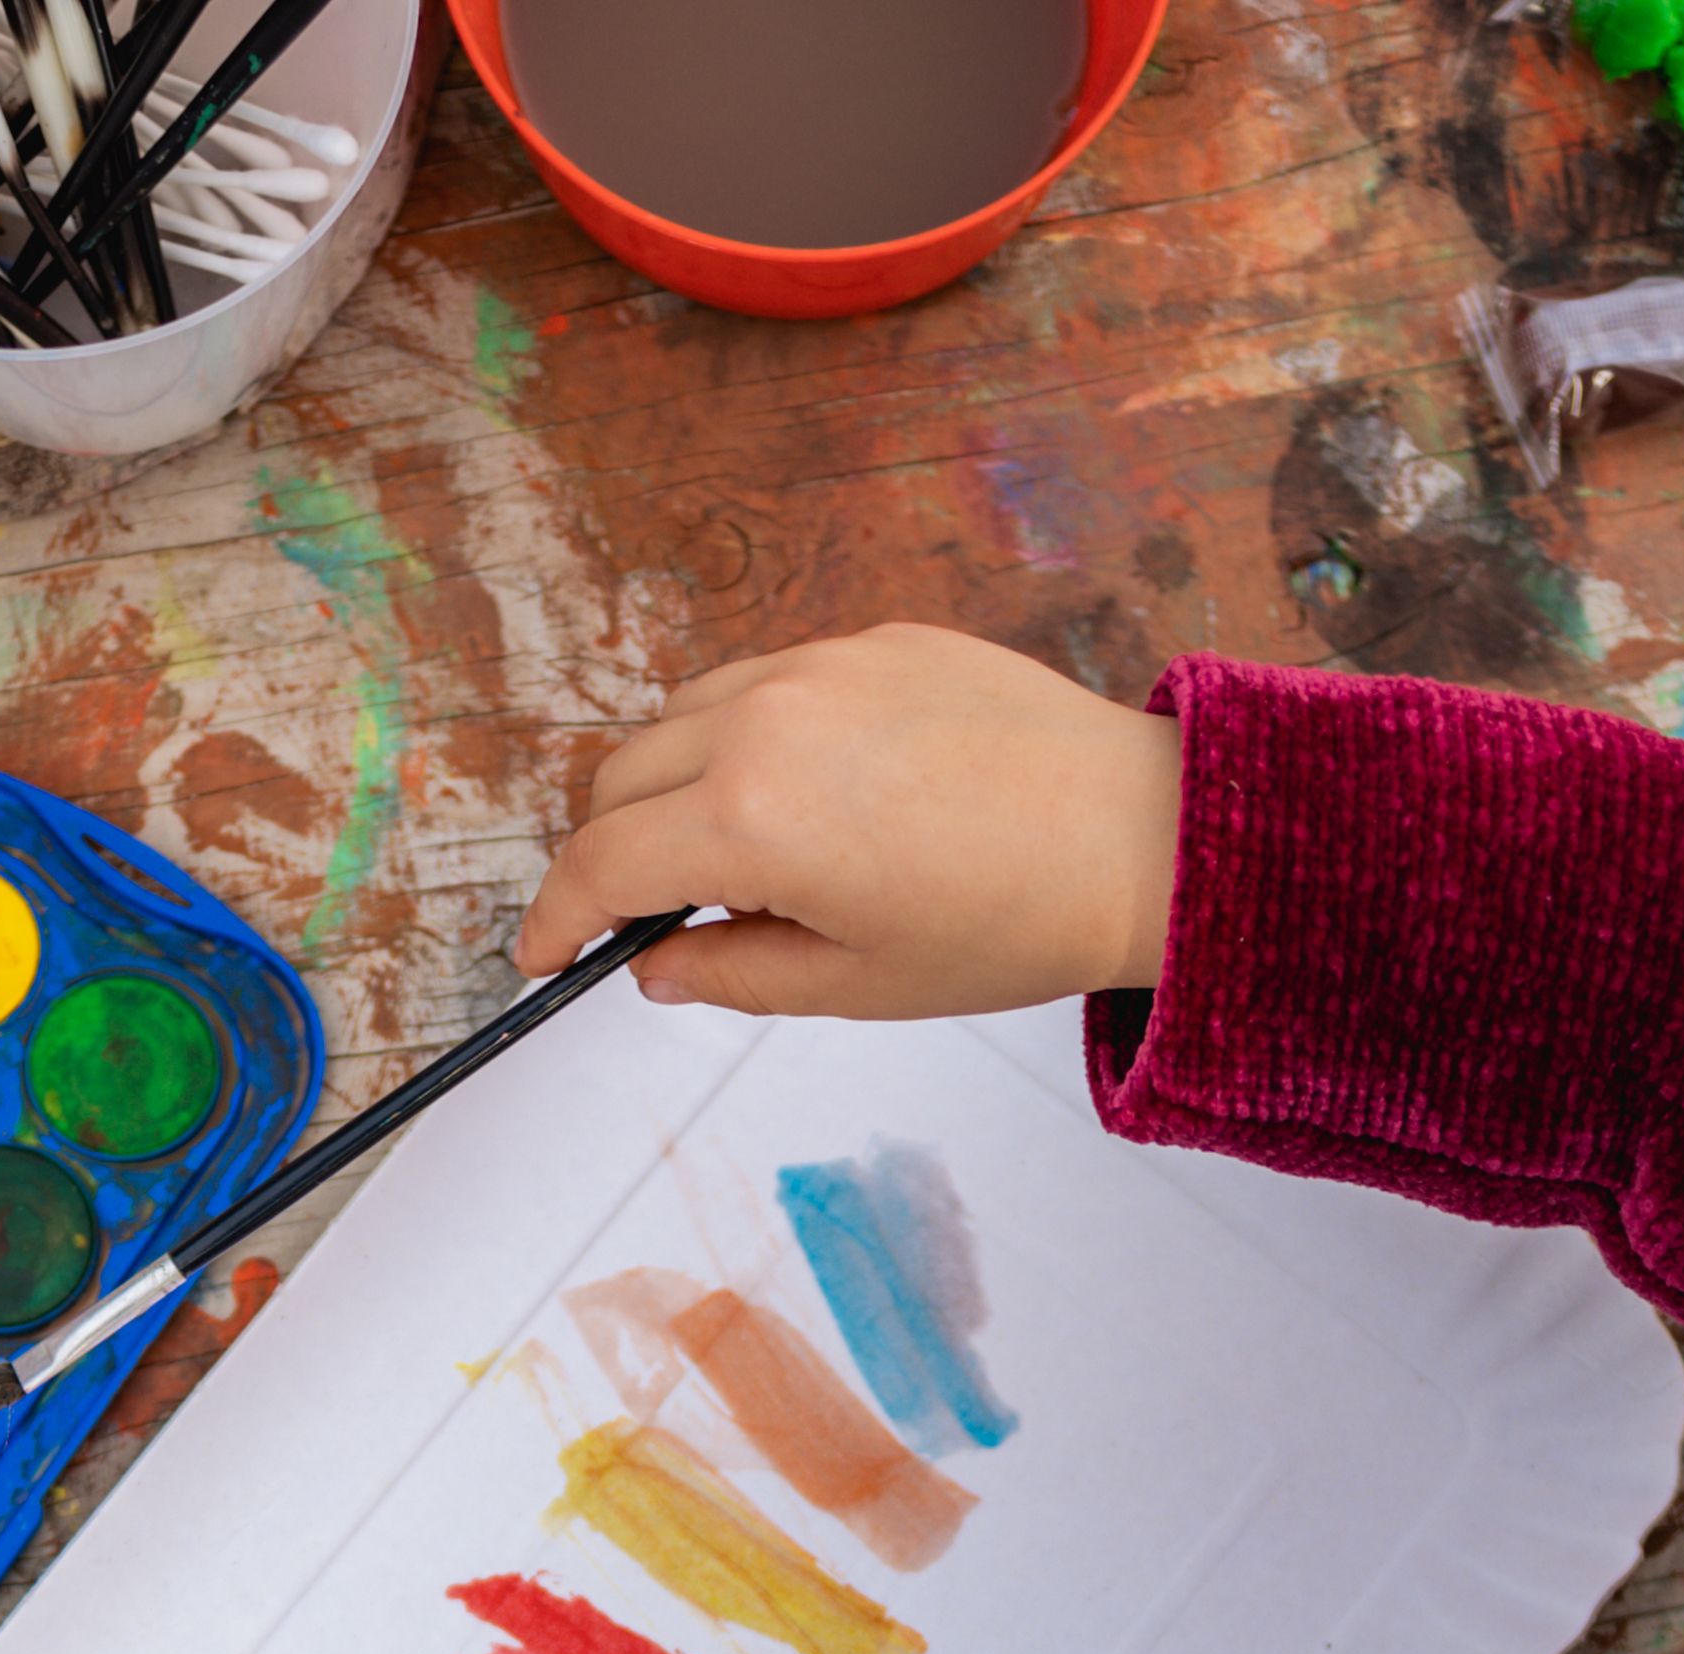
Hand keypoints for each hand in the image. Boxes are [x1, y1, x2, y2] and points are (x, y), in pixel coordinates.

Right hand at [519, 624, 1180, 1020]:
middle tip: (646, 914)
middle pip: (620, 775)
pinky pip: (768, 680)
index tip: (545, 954)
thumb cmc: (1010, 923)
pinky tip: (812, 794)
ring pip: (683, 713)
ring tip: (733, 853)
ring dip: (673, 782)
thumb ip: (728, 973)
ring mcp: (820, 664)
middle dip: (612, 849)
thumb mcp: (853, 984)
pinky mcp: (875, 639)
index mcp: (749, 817)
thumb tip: (654, 968)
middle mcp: (765, 719)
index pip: (601, 862)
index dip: (557, 918)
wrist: (1138, 836)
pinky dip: (750, 735)